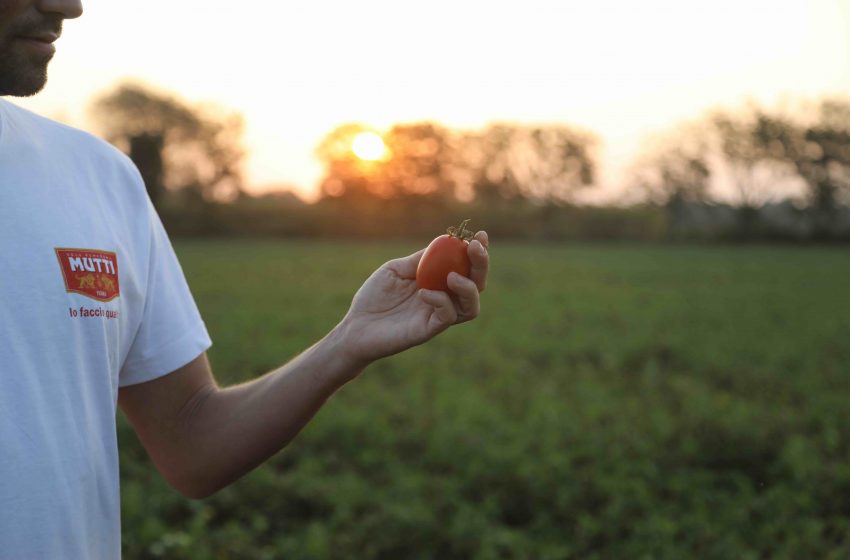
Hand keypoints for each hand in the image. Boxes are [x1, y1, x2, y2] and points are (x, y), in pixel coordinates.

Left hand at [336, 231, 488, 367]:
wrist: (355, 326)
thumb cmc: (373, 297)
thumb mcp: (396, 269)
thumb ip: (420, 259)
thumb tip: (446, 242)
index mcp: (438, 282)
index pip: (467, 267)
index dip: (478, 252)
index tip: (479, 235)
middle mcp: (444, 299)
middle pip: (478, 284)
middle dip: (482, 264)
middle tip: (475, 248)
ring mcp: (437, 316)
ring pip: (471, 306)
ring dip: (468, 287)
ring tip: (452, 276)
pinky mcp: (428, 330)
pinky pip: (447, 316)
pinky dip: (441, 301)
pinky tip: (423, 292)